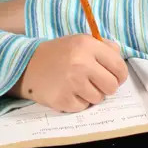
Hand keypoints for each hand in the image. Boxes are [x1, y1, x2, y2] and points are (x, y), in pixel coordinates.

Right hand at [8, 34, 127, 111]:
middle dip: (107, 86)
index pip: (119, 66)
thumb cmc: (58, 53)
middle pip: (112, 86)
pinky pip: (84, 106)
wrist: (27, 65)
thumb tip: (119, 56)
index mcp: (87, 45)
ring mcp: (72, 83)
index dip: (120, 74)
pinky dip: (78, 101)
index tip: (115, 76)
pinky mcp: (64, 99)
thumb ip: (103, 47)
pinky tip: (68, 91)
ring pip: (99, 98)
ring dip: (91, 94)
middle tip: (96, 82)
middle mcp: (81, 63)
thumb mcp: (79, 41)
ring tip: (78, 85)